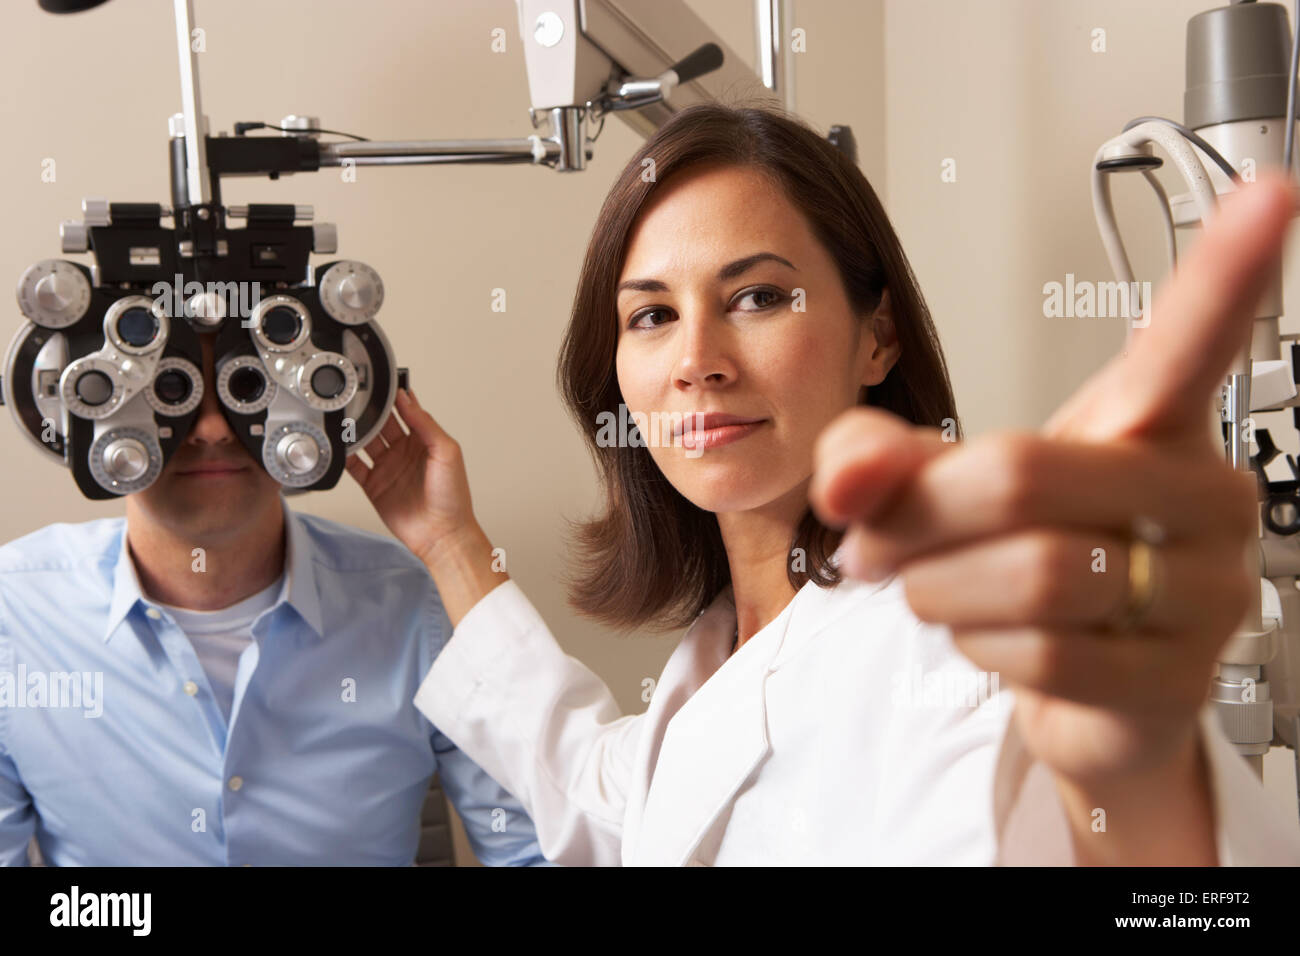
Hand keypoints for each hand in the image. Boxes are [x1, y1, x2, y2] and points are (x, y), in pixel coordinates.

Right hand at [345, 389, 478, 564]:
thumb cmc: (453, 496)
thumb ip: (426, 424)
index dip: (394, 396)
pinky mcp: (374, 485)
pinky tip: (338, 445)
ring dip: (355, 430)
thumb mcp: (447, 452)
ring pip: (366, 441)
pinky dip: (344, 455)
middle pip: (382, 423)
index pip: (406, 410)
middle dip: (370, 409)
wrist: (442, 534)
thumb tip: (407, 400)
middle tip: (356, 396)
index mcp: (424, 440)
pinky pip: (354, 466)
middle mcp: (404, 451)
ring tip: (344, 416)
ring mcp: (388, 467)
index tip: (381, 382)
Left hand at [809, 172, 1295, 797]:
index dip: (1227, 271)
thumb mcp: (942, 490)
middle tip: (878, 541)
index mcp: (1146, 421)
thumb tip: (847, 480)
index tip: (1266, 194)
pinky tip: (991, 640)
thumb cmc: (1024, 554)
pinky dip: (981, 651)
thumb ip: (877, 460)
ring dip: (941, 591)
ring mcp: (1203, 589)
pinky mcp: (1179, 677)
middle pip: (1023, 474)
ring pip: (1031, 574)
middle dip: (918, 516)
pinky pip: (1045, 657)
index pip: (1190, 341)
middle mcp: (1196, 495)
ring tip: (939, 591)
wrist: (1080, 682)